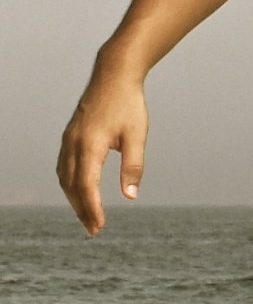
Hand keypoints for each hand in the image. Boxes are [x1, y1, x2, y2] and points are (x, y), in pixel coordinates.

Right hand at [56, 71, 147, 234]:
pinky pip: (64, 165)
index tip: (99, 225)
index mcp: (90, 144)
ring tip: (87, 214)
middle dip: (82, 209)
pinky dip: (69, 182)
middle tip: (94, 229)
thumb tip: (130, 196)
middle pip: (72, 185)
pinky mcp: (70, 134)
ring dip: (74, 198)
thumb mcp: (137, 135)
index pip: (86, 186)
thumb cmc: (128, 103)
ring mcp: (69, 138)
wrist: (114, 74)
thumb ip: (133, 166)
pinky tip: (79, 189)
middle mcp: (74, 143)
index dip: (91, 208)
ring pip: (64, 176)